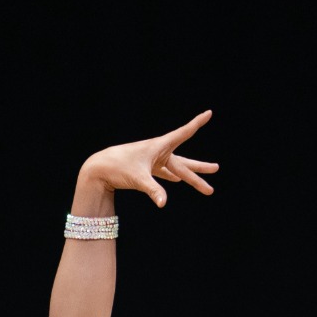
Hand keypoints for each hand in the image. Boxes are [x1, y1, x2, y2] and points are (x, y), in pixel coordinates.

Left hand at [82, 114, 217, 208]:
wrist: (100, 168)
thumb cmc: (118, 167)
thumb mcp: (138, 179)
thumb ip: (153, 190)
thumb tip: (164, 204)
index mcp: (160, 146)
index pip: (184, 133)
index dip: (197, 123)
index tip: (209, 113)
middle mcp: (159, 152)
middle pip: (185, 162)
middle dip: (200, 169)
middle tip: (216, 169)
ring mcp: (154, 161)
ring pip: (177, 170)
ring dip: (190, 178)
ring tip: (206, 187)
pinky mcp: (147, 169)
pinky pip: (164, 173)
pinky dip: (172, 177)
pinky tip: (177, 180)